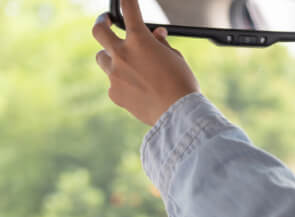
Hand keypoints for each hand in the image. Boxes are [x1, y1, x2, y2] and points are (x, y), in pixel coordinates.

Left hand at [92, 0, 198, 125]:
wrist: (178, 114)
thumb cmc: (182, 84)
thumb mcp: (176, 58)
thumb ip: (161, 43)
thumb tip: (156, 34)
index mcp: (140, 40)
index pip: (129, 10)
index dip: (127, 1)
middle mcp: (122, 54)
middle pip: (98, 31)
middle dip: (102, 23)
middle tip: (106, 22)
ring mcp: (114, 74)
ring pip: (102, 58)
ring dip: (111, 57)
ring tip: (127, 65)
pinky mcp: (114, 93)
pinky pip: (113, 83)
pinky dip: (122, 82)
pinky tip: (138, 90)